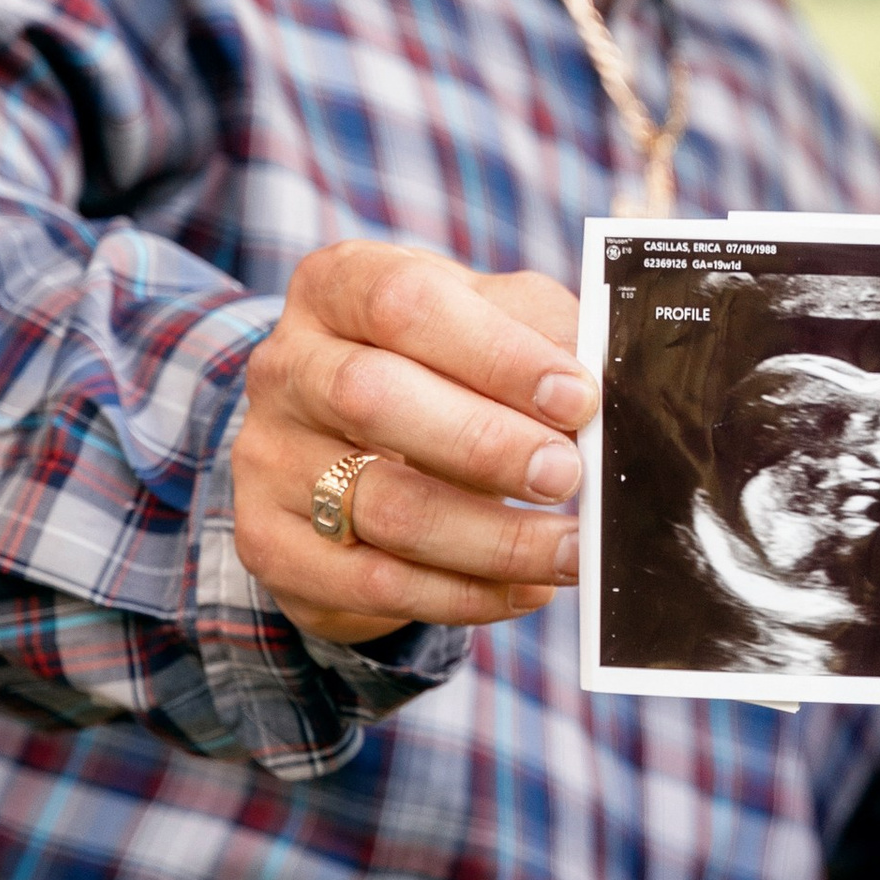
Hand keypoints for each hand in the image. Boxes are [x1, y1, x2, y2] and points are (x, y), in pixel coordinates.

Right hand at [232, 244, 590, 645]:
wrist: (344, 445)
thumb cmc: (440, 367)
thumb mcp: (489, 323)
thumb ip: (543, 335)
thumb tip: (613, 383)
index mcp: (337, 285)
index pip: (405, 303)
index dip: (496, 353)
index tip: (578, 396)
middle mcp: (285, 365)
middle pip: (372, 398)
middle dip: (486, 445)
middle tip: (568, 476)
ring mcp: (267, 456)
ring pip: (380, 504)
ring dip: (491, 538)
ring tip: (570, 550)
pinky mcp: (269, 542)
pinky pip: (372, 581)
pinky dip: (462, 593)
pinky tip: (526, 588)